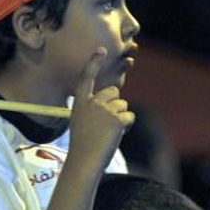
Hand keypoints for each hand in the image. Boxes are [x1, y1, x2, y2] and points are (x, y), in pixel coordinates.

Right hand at [67, 47, 135, 168]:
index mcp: (80, 102)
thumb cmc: (83, 146)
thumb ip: (95, 111)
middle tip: (106, 123)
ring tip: (108, 132)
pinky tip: (115, 135)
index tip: (102, 49)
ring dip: (120, 118)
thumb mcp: (82, 123)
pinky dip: (126, 126)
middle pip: (113, 91)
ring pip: (123, 105)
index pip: (86, 77)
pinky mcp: (117, 118)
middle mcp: (92, 102)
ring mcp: (105, 109)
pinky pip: (129, 116)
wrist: (85, 159)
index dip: (94, 62)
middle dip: (115, 104)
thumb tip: (114, 106)